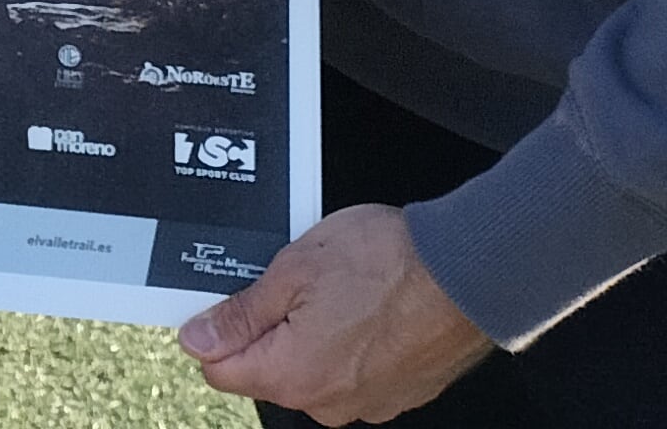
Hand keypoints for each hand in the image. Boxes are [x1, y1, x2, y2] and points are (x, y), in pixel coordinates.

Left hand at [178, 203, 492, 421]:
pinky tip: (366, 306)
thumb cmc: (389, 263)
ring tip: (338, 288)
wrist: (468, 272)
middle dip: (270, 326)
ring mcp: (367, 402)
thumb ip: (242, 312)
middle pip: (267, 369)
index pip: (220, 368)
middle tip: (293, 280)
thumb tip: (198, 338)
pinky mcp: (396, 393)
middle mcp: (327, 402)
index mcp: (292, 375)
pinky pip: (351, 370)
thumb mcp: (294, 269)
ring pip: (311, 368)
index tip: (229, 297)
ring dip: (312, 332)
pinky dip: (350, 341)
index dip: (216, 328)